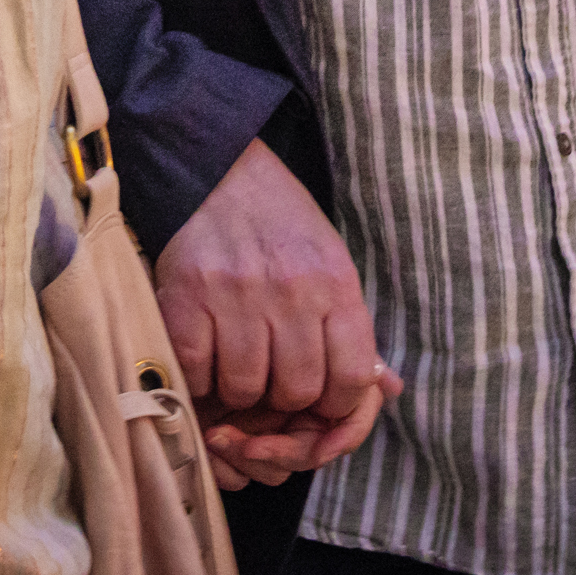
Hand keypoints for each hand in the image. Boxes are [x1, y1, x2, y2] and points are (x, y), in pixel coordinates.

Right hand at [153, 137, 397, 491]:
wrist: (217, 171)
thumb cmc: (280, 224)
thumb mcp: (332, 262)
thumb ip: (354, 329)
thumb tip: (387, 389)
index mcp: (336, 283)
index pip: (352, 378)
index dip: (336, 403)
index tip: (318, 397)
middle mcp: (292, 291)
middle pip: (296, 391)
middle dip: (282, 397)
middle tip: (268, 375)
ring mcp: (238, 294)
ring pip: (245, 388)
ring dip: (236, 387)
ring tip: (233, 361)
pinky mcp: (188, 296)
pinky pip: (196, 370)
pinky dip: (197, 374)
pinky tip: (202, 352)